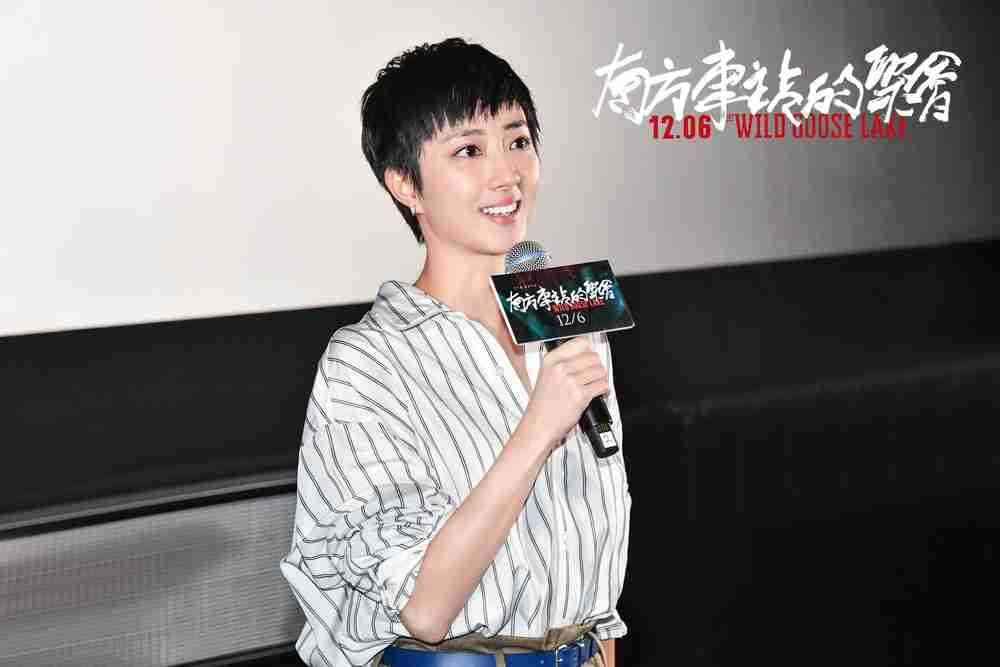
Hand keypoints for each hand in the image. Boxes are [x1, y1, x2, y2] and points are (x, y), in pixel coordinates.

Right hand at [520, 336, 608, 451]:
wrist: (538, 426)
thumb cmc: (543, 405)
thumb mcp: (546, 376)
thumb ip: (563, 362)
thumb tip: (586, 353)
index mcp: (550, 360)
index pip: (580, 342)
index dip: (588, 351)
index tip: (589, 358)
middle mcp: (560, 368)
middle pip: (593, 356)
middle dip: (596, 367)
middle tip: (591, 377)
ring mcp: (570, 381)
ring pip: (600, 371)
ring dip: (600, 379)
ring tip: (593, 386)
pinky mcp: (580, 395)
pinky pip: (602, 385)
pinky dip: (603, 390)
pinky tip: (596, 394)